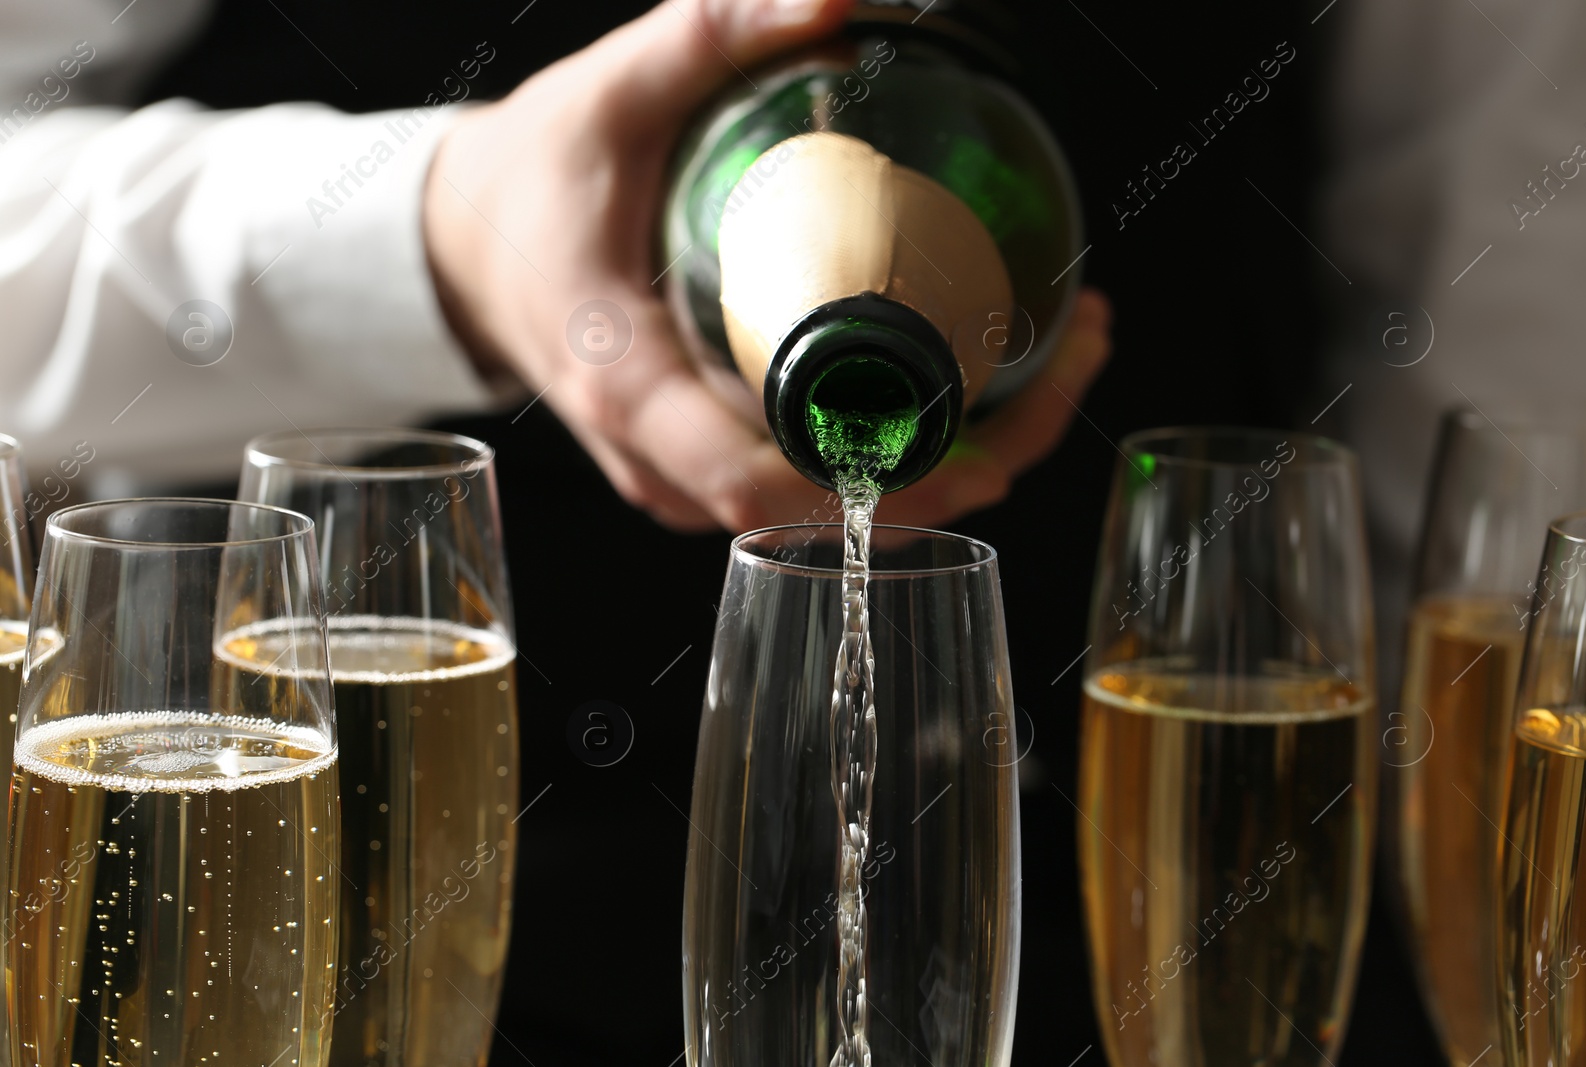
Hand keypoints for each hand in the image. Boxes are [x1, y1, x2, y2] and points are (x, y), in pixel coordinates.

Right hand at [424, 0, 1112, 531]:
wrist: (473, 243)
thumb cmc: (535, 182)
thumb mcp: (609, 95)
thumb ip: (711, 33)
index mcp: (631, 391)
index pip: (767, 485)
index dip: (895, 475)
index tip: (1004, 420)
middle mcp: (663, 459)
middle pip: (836, 510)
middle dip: (977, 453)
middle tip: (1076, 347)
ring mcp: (687, 476)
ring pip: (838, 510)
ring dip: (959, 453)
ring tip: (1056, 354)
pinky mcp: (708, 465)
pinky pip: (819, 488)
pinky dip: (907, 450)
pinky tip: (978, 382)